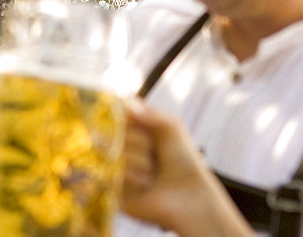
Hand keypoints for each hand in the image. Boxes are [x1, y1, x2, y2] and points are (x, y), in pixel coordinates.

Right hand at [122, 100, 251, 236]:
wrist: (190, 197)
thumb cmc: (184, 160)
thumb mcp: (172, 128)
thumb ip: (150, 114)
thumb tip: (126, 105)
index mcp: (132, 128)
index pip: (114, 112)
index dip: (124, 116)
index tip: (136, 122)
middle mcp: (120, 145)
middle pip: (112, 131)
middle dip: (138, 141)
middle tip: (153, 153)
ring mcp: (114, 166)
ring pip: (112, 153)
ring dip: (138, 162)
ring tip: (152, 173)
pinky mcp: (112, 188)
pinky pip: (112, 175)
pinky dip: (132, 179)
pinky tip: (145, 185)